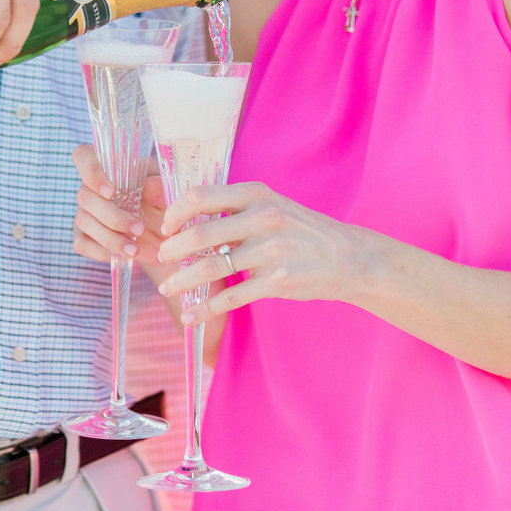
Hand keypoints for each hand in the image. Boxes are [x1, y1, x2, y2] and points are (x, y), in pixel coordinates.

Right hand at [72, 144, 167, 272]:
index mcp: (110, 167)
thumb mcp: (167, 192)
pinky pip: (82, 243)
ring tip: (135, 249)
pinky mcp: (84, 235)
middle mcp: (92, 187)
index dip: (91, 172)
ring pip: (84, 221)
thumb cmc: (162, 201)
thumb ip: (160, 187)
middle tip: (140, 229)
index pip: (83, 156)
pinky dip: (101, 251)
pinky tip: (121, 255)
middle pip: (85, 196)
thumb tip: (150, 184)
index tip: (111, 192)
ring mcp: (85, 211)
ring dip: (110, 238)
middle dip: (113, 217)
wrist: (164, 232)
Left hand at [155, 180, 364, 323]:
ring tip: (168, 289)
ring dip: (183, 281)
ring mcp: (271, 251)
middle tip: (161, 259)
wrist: (348, 257)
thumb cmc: (303, 230)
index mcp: (257, 194)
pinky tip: (191, 316)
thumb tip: (188, 218)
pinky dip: (205, 309)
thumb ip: (236, 208)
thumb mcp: (272, 206)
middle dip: (173, 249)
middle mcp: (263, 218)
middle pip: (201, 233)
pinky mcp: (277, 282)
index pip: (201, 196)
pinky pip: (231, 297)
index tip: (166, 227)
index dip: (176, 212)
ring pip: (212, 267)